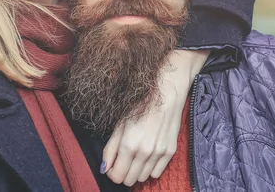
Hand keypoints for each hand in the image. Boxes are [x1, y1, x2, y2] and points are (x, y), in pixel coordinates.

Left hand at [102, 49, 208, 185]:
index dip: (111, 172)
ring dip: (136, 171)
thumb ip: (110, 148)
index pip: (116, 176)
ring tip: (134, 156)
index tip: (111, 164)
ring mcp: (158, 154)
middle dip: (123, 172)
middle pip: (129, 180)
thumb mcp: (119, 124)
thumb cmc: (139, 105)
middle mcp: (144, 152)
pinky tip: (146, 156)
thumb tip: (104, 168)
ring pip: (142, 178)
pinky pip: (156, 173)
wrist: (166, 94)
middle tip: (122, 160)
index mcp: (128, 144)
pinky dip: (149, 169)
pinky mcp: (170, 152)